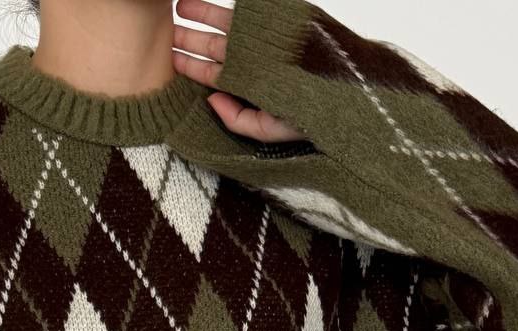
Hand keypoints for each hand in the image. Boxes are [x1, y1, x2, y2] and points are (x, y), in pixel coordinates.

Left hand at [172, 0, 305, 143]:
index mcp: (252, 87)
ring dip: (205, 14)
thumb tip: (210, 99)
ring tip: (181, 5)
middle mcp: (257, 62)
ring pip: (230, 24)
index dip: (193, 67)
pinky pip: (252, 13)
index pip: (216, 75)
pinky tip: (212, 1)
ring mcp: (269, 40)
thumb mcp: (270, 130)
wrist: (348, 98)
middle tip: (170, 30)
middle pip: (218, 48)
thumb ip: (238, 120)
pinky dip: (236, 8)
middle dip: (192, 39)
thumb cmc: (311, 119)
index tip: (173, 59)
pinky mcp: (284, 21)